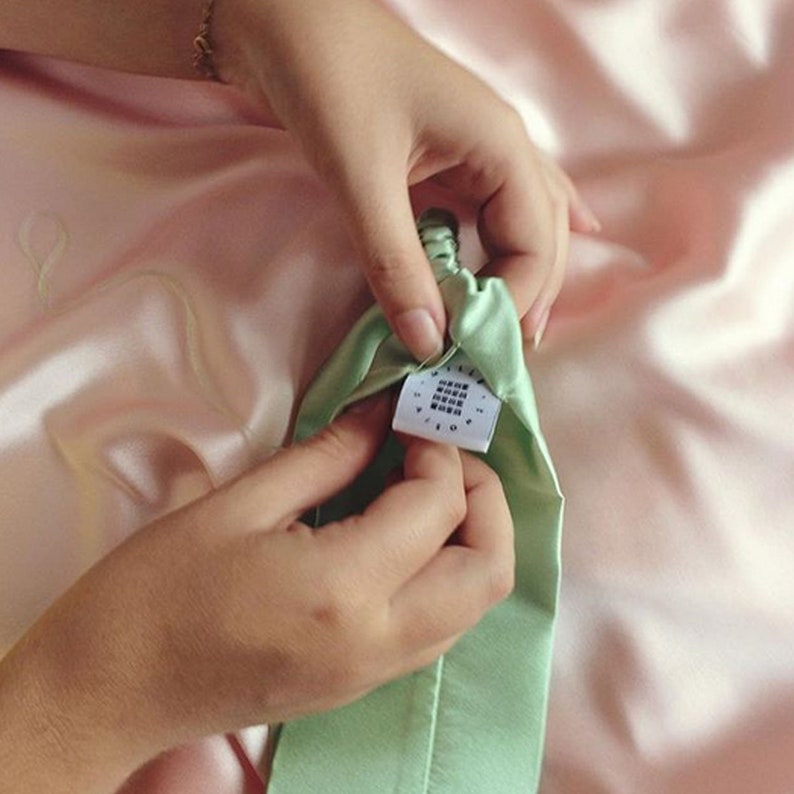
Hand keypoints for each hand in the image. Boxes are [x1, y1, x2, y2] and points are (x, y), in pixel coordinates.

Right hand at [0, 395, 512, 792]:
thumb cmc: (155, 590)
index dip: (439, 449)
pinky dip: (446, 574)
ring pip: (473, 605)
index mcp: (345, 587)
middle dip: (485, 499)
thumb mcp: (240, 503)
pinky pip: (439, 627)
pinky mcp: (363, 685)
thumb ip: (328, 455)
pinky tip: (403, 536)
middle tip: (438, 454)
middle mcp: (379, 641)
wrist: (109, 690)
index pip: (440, 506)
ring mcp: (376, 674)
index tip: (410, 420)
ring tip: (424, 487)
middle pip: (489, 571)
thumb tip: (383, 416)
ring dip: (471, 538)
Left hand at [213, 0, 599, 355]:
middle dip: (525, 295)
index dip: (512, 301)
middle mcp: (503, 147)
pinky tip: (534, 252)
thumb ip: (395, 264)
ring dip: (519, 275)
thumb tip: (428, 344)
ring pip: (522, 221)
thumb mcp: (362, 180)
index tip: (472, 348)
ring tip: (515, 328)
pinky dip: (508, 239)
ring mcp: (478, 148)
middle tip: (500, 355)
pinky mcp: (446, 156)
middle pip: (541, 235)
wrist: (282, 18)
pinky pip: (493, 206)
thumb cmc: (328, 80)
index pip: (535, 243)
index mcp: (501, 145)